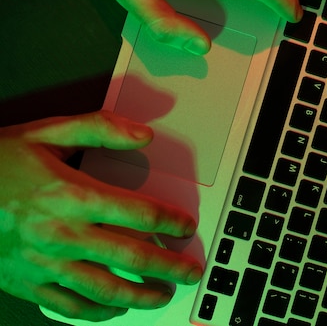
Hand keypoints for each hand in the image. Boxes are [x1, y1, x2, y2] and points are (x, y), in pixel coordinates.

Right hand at [0, 111, 202, 320]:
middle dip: (169, 266)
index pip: (138, 213)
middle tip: (191, 271)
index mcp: (71, 195)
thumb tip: (143, 134)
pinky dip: (97, 313)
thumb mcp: (45, 133)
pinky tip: (116, 310)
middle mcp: (62, 234)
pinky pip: (68, 307)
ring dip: (141, 297)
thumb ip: (99, 127)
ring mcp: (44, 264)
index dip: (170, 221)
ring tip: (164, 295)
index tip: (186, 226)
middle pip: (131, 257)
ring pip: (104, 290)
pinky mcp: (27, 284)